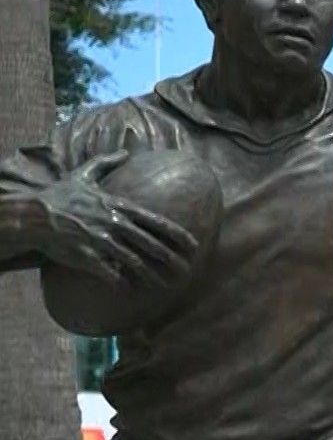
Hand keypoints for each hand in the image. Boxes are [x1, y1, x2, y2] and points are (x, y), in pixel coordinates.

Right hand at [32, 151, 196, 286]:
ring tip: (165, 285)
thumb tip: (125, 151)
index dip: (177, 235)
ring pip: (134, 261)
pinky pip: (110, 273)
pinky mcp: (88, 256)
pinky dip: (122, 281)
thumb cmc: (59, 195)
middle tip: (187, 270)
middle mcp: (114, 224)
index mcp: (117, 206)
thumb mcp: (83, 175)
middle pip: (151, 244)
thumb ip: (106, 162)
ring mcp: (101, 241)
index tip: (193, 245)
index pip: (155, 222)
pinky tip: (130, 289)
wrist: (32, 215)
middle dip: (172, 258)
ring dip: (152, 275)